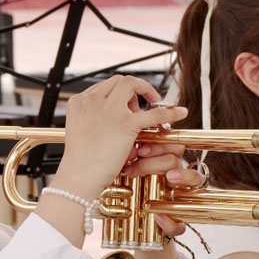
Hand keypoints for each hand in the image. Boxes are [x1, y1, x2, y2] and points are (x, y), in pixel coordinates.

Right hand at [53, 75, 187, 199]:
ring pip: (132, 85)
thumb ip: (94, 119)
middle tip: (139, 104)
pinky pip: (154, 113)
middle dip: (131, 89)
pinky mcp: (125, 124)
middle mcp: (92, 101)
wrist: (78, 177)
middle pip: (118, 81)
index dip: (117, 94)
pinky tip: (179, 113)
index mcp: (79, 102)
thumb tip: (118, 118)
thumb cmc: (80, 161)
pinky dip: (170, 112)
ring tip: (155, 100)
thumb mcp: (81, 132)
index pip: (103, 87)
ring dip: (145, 90)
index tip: (125, 103)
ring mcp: (109, 110)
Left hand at [123, 146, 206, 238]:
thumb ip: (130, 159)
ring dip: (184, 176)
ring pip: (196, 182)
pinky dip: (170, 222)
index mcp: (165, 167)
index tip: (140, 151)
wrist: (127, 226)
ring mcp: (178, 201)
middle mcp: (175, 181)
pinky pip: (180, 225)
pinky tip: (158, 217)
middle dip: (158, 162)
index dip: (160, 146)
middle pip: (177, 162)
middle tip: (135, 170)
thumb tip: (131, 149)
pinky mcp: (174, 225)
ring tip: (169, 177)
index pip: (173, 148)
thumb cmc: (127, 194)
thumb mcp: (126, 174)